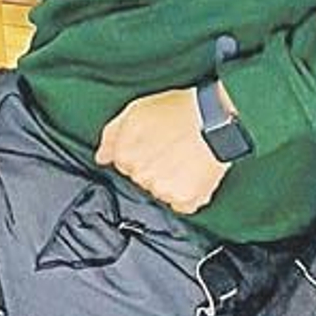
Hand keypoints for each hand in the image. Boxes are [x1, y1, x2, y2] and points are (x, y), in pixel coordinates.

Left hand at [95, 88, 229, 215]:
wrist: (214, 119)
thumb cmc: (177, 111)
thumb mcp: (135, 111)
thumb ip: (111, 136)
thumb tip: (101, 158)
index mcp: (125, 156)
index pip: (123, 164)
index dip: (140, 152)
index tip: (154, 143)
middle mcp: (141, 176)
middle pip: (141, 179)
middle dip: (153, 167)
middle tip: (171, 149)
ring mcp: (163, 190)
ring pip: (160, 192)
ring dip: (170, 181)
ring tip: (185, 159)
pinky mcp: (186, 200)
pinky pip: (181, 204)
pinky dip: (187, 194)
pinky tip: (193, 174)